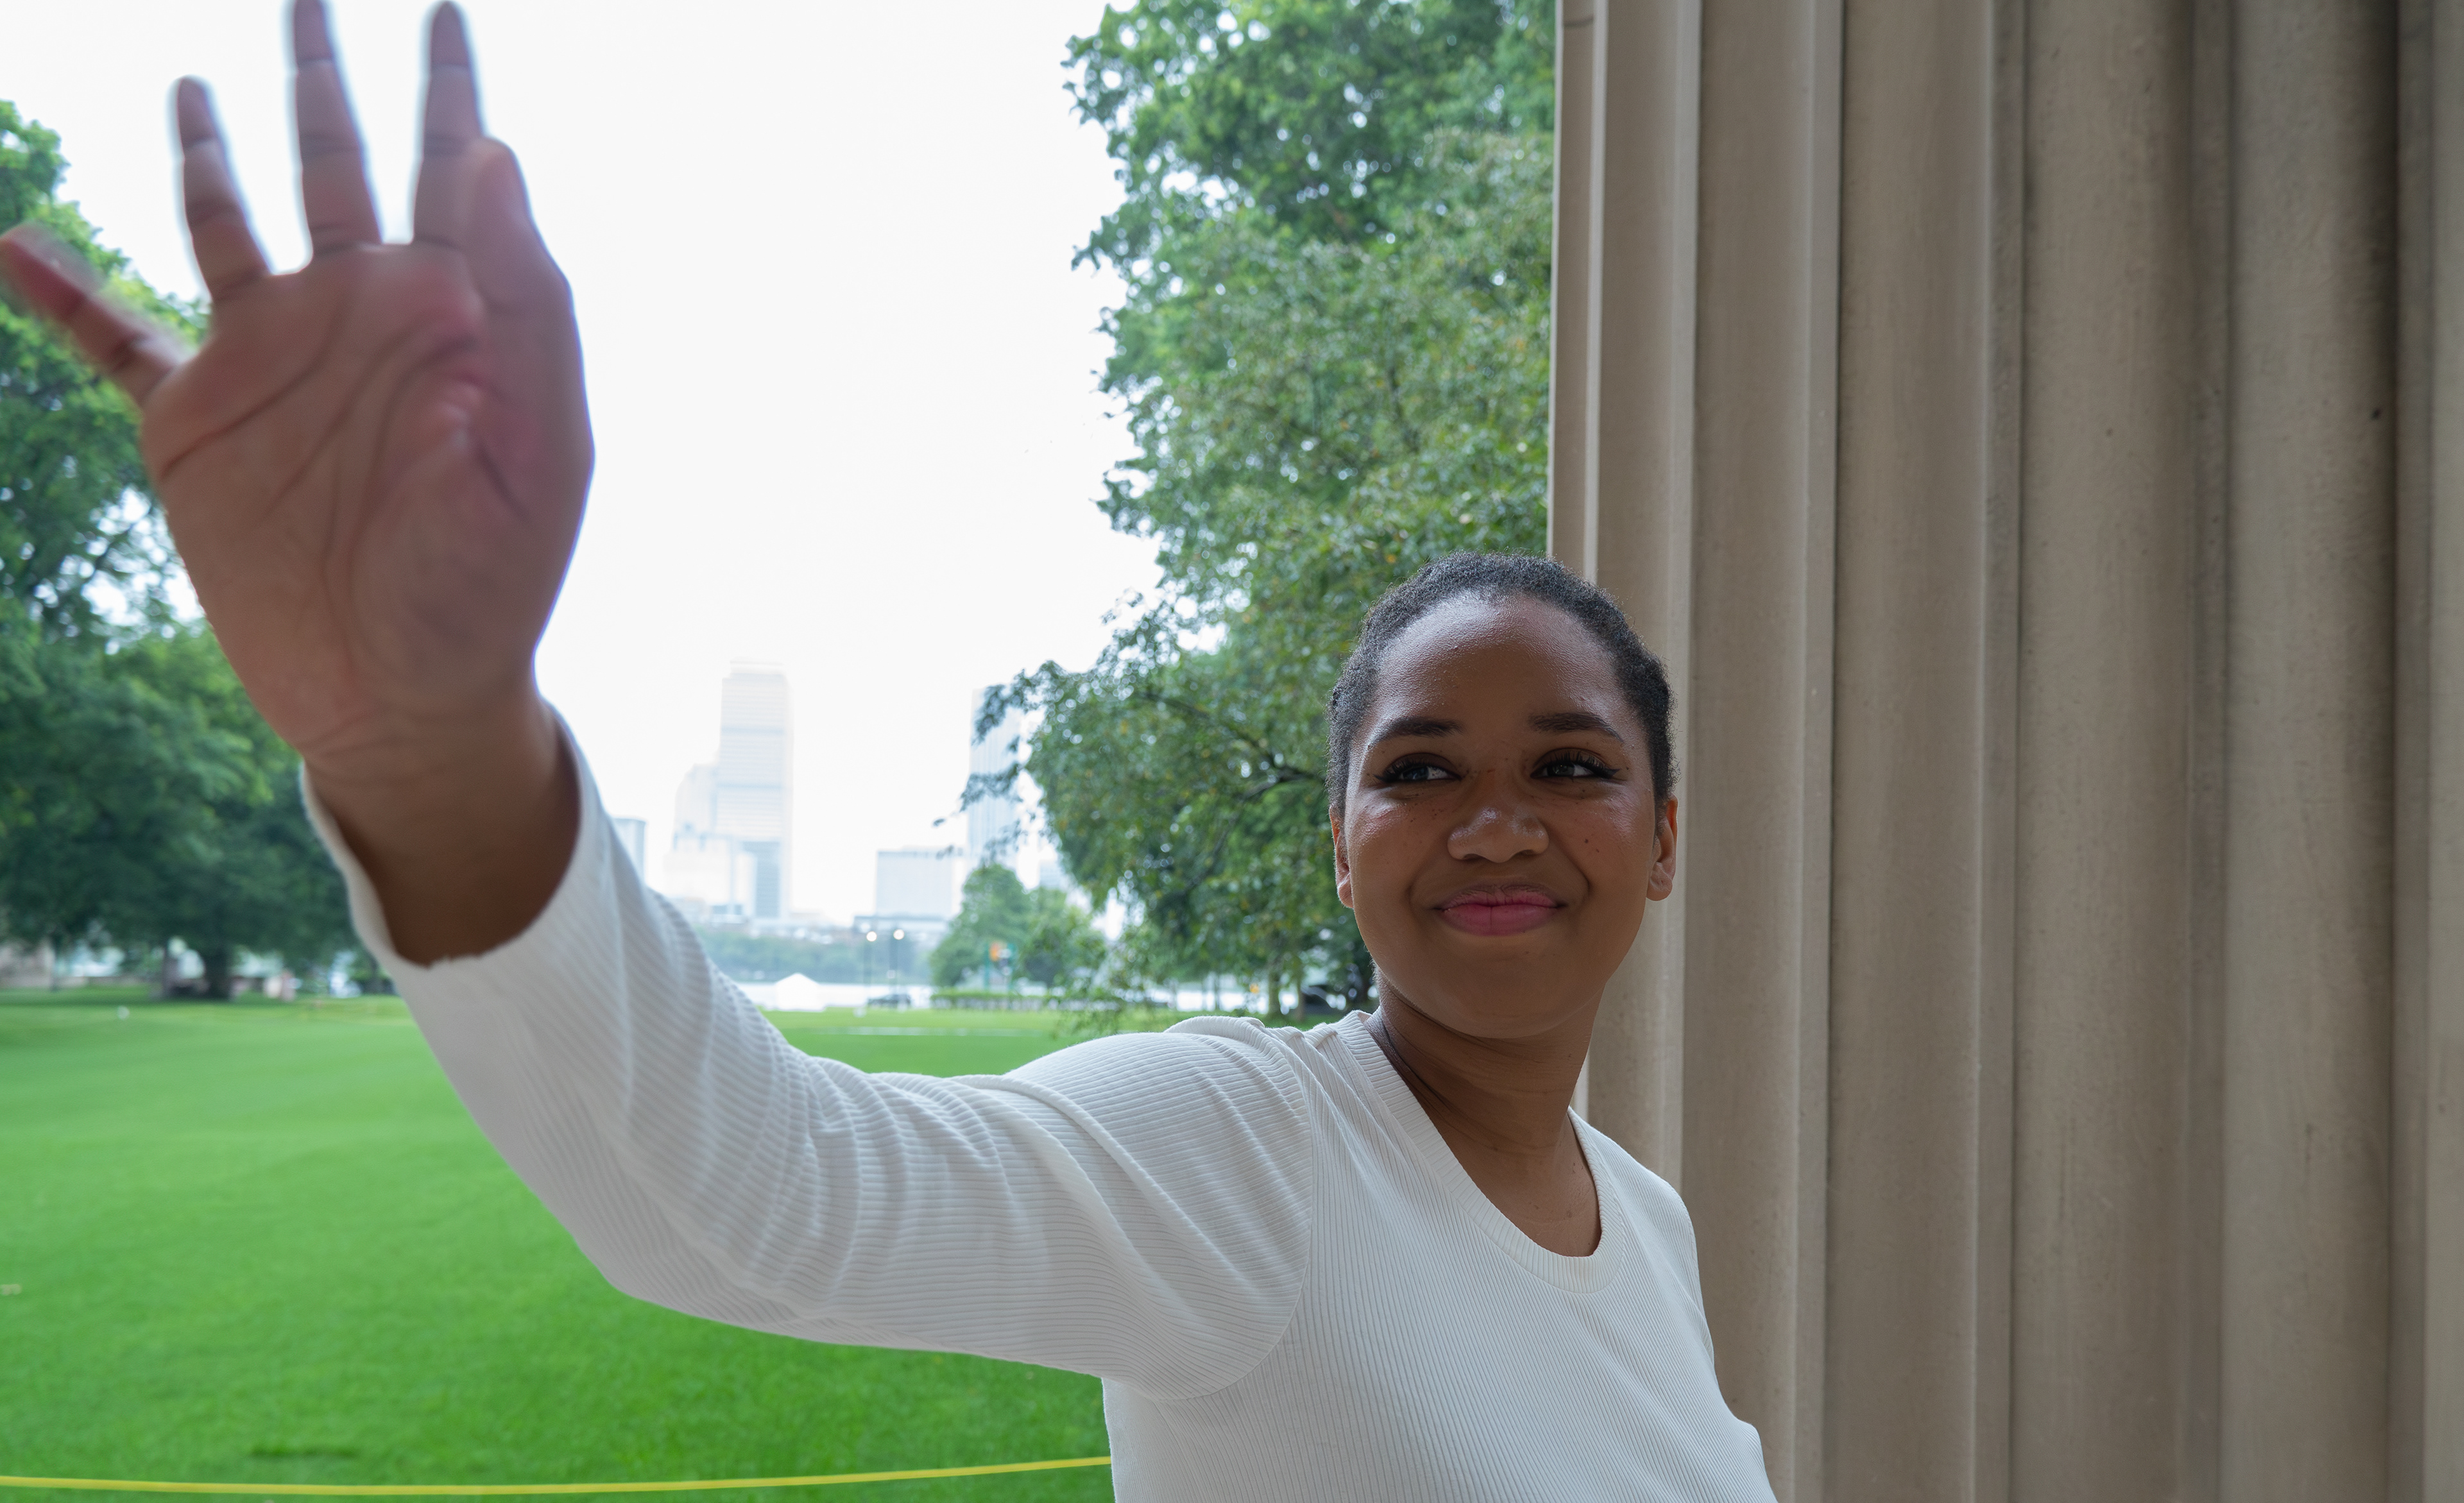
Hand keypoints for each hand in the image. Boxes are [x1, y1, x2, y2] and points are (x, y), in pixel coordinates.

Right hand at [0, 1, 587, 960]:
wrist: (405, 695)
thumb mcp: (539, 448)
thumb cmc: (495, 582)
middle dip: (323, 75)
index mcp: (455, 314)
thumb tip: (496, 154)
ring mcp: (272, 359)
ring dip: (208, 146)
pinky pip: (112, 336)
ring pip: (228, 216)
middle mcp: (359, 313)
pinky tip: (13, 242)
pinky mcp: (195, 419)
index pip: (456, 169)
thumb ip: (530, 307)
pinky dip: (60, 288)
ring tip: (192, 82)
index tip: (446, 4)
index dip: (450, 86)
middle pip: (334, 159)